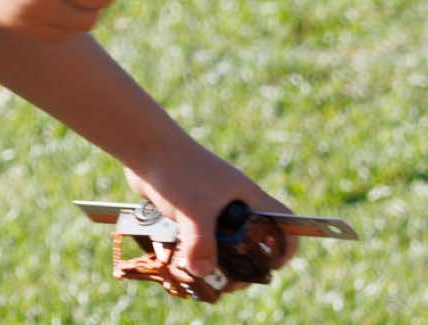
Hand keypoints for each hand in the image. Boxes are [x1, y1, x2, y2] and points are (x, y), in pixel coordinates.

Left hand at [124, 146, 298, 289]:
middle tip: (223, 281)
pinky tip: (175, 261)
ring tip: (194, 273)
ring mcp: (209, 208)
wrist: (143, 145)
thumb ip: (202, 244)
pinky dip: (189, 252)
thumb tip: (203, 274)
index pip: (282, 223)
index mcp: (247, 198)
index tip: (270, 267)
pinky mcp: (187, 212)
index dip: (284, 246)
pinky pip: (195, 240)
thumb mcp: (194, 209)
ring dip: (209, 262)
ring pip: (219, 245)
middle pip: (250, 244)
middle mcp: (232, 204)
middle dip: (239, 267)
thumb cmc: (177, 169)